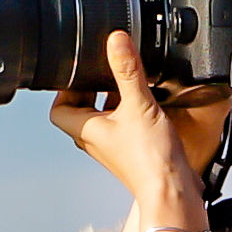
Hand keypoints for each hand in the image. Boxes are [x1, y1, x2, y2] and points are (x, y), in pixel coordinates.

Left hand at [42, 24, 228, 231]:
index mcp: (86, 131)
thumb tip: (116, 41)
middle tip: (105, 71)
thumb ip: (127, 70)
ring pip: (104, 118)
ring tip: (127, 82)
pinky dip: (130, 112)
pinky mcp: (133, 152)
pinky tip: (149, 102)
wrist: (172, 190)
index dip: (64, 88)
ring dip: (112, 99)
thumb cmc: (150, 159)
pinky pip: (124, 127)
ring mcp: (114, 148)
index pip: (59, 108)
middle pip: (82, 110)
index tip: (78, 70)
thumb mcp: (138, 104)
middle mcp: (96, 141)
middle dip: (92, 88)